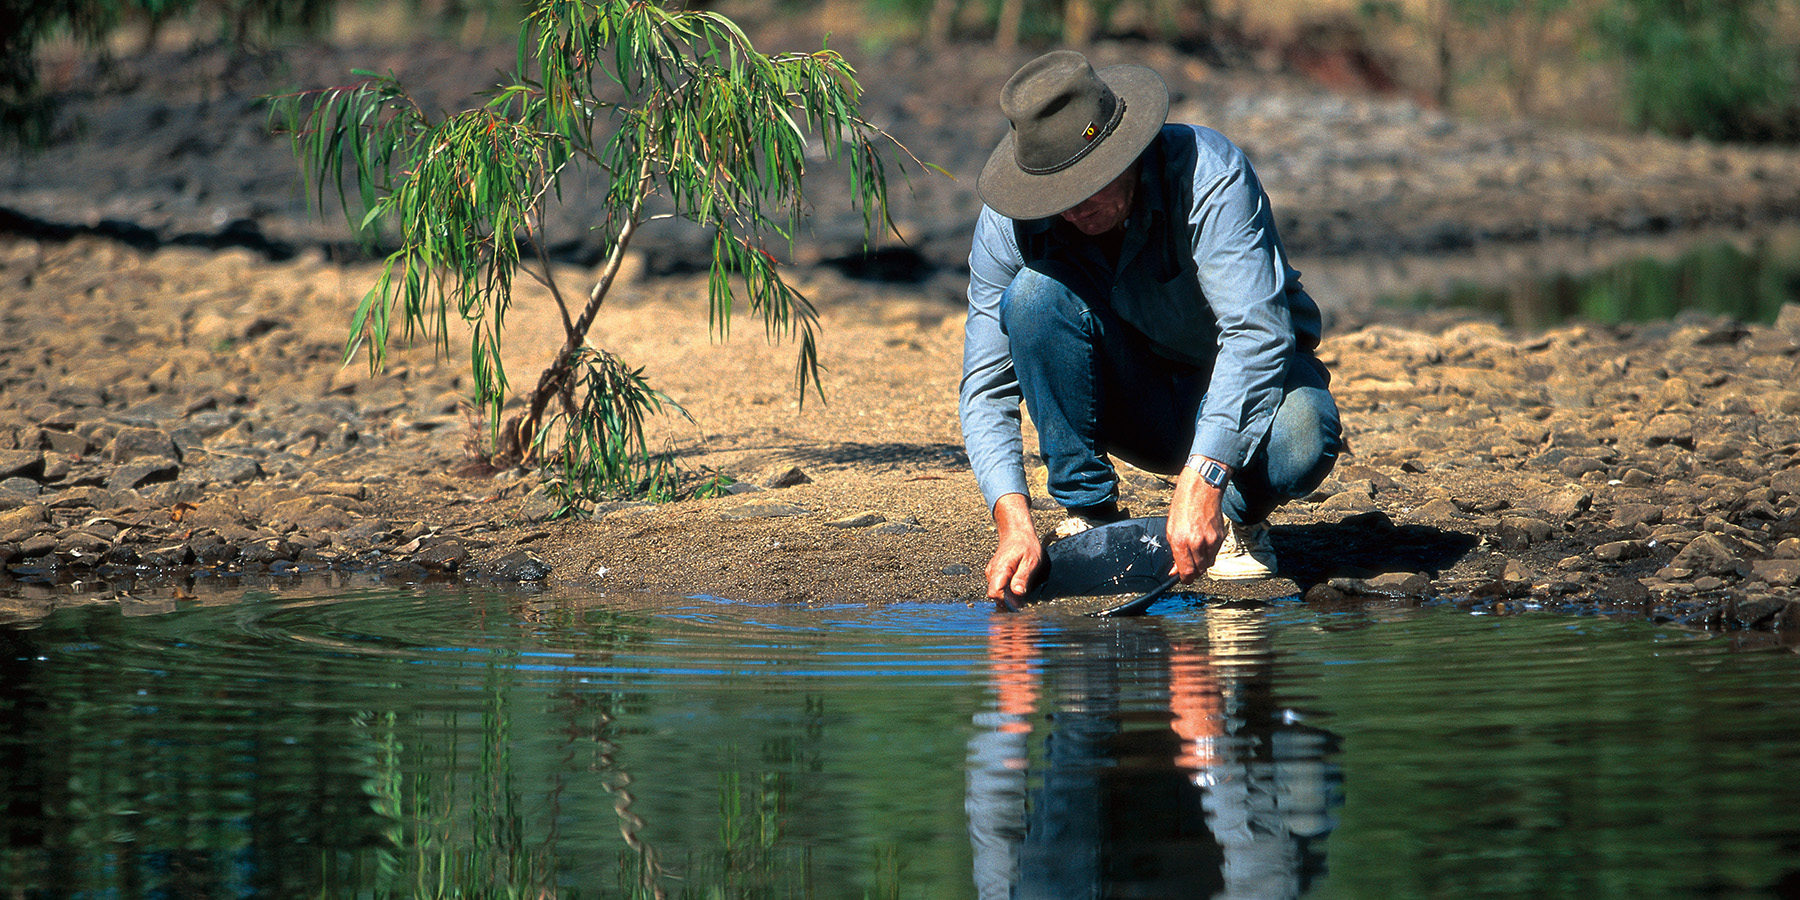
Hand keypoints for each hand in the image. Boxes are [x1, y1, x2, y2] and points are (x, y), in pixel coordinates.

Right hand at [986, 493, 1045, 602]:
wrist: (1017, 533)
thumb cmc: (1025, 545)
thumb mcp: (1030, 561)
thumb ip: (1023, 577)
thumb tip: (1017, 593)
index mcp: (1000, 569)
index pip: (994, 593)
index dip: (1006, 601)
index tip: (1018, 603)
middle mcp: (992, 572)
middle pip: (995, 596)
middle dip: (1009, 601)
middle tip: (1023, 597)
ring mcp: (991, 573)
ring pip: (997, 593)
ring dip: (1009, 596)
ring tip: (1021, 587)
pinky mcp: (994, 574)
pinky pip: (999, 588)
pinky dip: (1007, 590)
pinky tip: (1017, 584)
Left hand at [1167, 463, 1227, 582]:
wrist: (1201, 489)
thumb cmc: (1183, 505)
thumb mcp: (1170, 529)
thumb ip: (1174, 551)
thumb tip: (1176, 568)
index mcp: (1181, 541)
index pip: (1187, 571)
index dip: (1184, 578)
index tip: (1182, 578)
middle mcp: (1197, 543)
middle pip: (1199, 571)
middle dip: (1192, 572)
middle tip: (1187, 566)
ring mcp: (1211, 540)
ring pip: (1208, 564)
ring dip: (1201, 563)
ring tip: (1194, 552)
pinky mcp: (1220, 537)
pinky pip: (1215, 553)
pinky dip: (1208, 553)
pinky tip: (1202, 542)